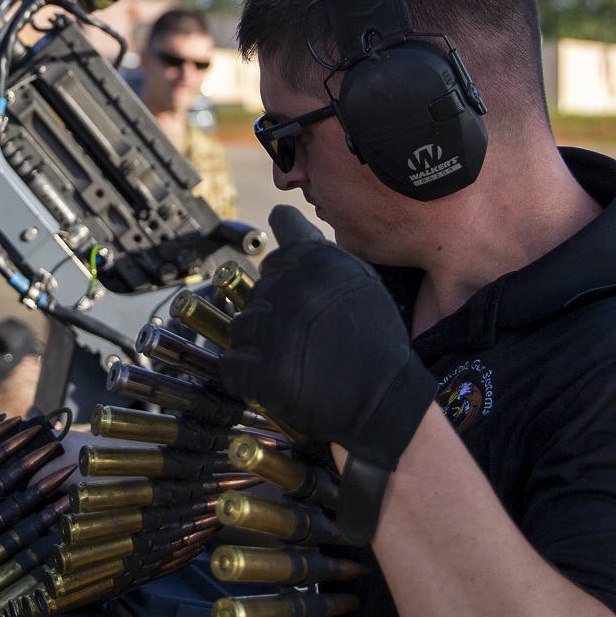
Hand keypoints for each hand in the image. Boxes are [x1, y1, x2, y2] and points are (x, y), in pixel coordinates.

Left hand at [219, 206, 437, 470]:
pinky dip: (249, 376)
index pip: (278, 247)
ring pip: (241, 326)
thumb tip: (277, 214)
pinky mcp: (258, 369)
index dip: (286, 270)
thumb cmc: (376, 342)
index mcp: (315, 258)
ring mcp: (271, 327)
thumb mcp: (359, 281)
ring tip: (294, 360)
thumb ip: (318, 252)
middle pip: (257, 290)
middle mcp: (289, 285)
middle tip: (305, 338)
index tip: (299, 287)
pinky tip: (278, 380)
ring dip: (259, 345)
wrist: (383, 402)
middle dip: (274, 312)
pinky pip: (232, 365)